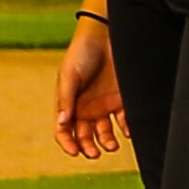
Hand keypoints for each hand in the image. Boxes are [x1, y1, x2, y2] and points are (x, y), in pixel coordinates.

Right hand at [56, 19, 124, 157]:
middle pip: (84, 136)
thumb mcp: (69, 75)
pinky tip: (126, 131)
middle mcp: (85, 108)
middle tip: (95, 154)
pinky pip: (123, 120)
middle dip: (88, 147)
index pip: (64, 130)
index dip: (67, 143)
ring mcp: (103, 105)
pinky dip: (125, 128)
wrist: (106, 34)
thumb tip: (62, 123)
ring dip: (106, 142)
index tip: (75, 152)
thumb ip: (66, 99)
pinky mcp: (120, 100)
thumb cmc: (81, 53)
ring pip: (103, 132)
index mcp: (68, 104)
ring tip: (111, 145)